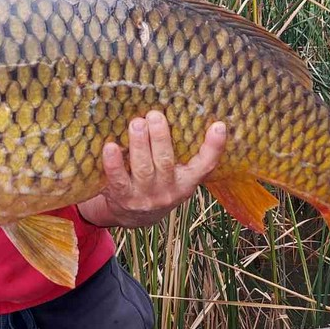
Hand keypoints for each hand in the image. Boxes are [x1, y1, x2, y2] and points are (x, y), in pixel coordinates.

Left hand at [78, 111, 226, 227]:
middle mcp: (168, 191)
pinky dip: (114, 163)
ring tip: (136, 123)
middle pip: (166, 162)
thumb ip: (180, 153)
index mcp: (186, 182)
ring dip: (139, 144)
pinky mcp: (124, 198)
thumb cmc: (156, 185)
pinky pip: (118, 179)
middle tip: (154, 115)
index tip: (220, 126)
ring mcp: (145, 196)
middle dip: (160, 137)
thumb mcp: (176, 176)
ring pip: (143, 168)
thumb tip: (180, 110)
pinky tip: (110, 147)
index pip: (205, 166)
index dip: (214, 147)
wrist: (133, 218)